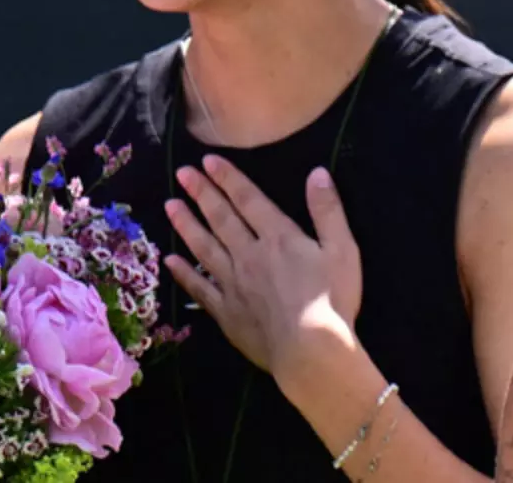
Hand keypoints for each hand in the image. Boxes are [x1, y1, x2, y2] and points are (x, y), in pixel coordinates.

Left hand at [163, 156, 362, 383]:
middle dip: (202, 193)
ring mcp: (234, 285)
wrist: (310, 350)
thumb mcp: (342, 249)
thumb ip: (328, 210)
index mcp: (279, 238)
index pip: (249, 200)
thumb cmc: (332, 299)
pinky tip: (170, 261)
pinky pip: (200, 288)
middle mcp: (249, 255)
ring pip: (204, 248)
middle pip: (222, 219)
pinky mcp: (227, 312)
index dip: (228, 178)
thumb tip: (317, 173)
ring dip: (187, 225)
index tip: (208, 161)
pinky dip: (185, 273)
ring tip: (170, 206)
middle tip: (182, 174)